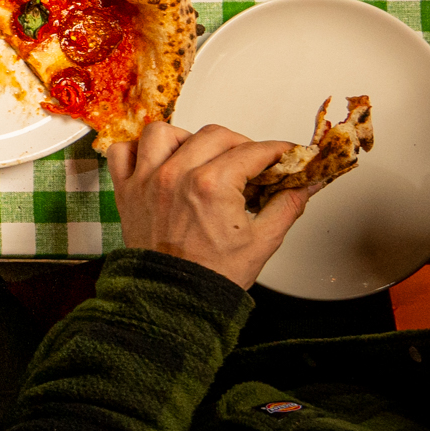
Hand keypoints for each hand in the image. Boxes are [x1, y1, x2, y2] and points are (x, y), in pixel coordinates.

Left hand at [105, 121, 311, 289]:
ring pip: (164, 133)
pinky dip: (137, 149)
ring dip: (188, 138)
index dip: (276, 150)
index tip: (285, 153)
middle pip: (214, 135)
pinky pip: (121, 151)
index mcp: (211, 186)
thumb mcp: (264, 240)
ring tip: (204, 157)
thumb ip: (288, 204)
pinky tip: (158, 160)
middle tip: (253, 162)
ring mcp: (146, 180)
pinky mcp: (125, 190)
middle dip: (241, 144)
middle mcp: (175, 176)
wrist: (175, 298)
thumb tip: (307, 183)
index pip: (252, 151)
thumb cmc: (213, 273)